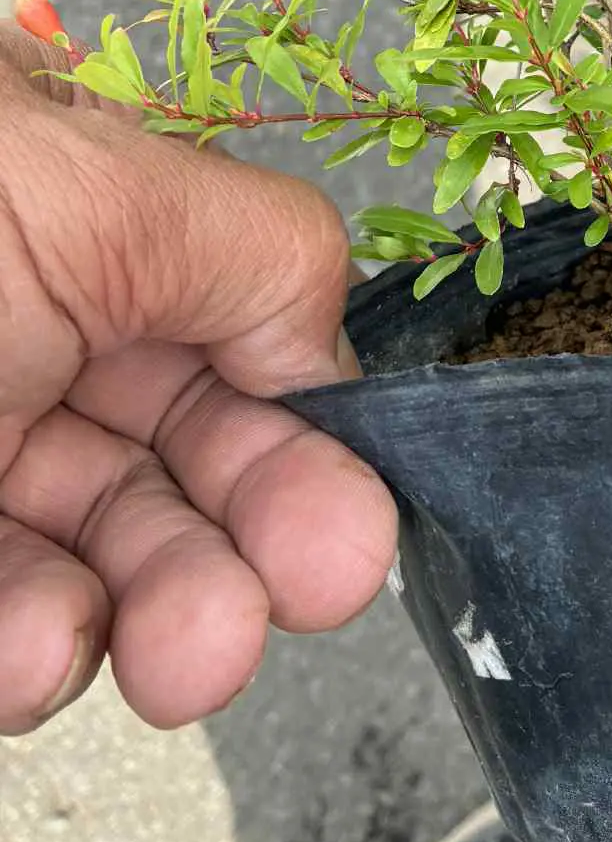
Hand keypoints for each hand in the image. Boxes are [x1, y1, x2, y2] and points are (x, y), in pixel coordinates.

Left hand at [0, 18, 394, 731]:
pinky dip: (33, 658)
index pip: (240, 363)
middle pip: (185, 478)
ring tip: (174, 654)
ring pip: (97, 571)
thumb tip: (336, 350)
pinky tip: (45, 655)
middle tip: (285, 605)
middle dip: (255, 555)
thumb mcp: (100, 182)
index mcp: (103, 240)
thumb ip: (263, 251)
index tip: (348, 539)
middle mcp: (37, 346)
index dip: (306, 452)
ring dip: (160, 623)